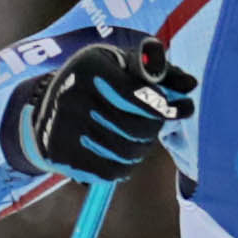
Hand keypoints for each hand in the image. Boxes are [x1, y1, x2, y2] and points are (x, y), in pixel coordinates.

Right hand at [4, 38, 195, 184]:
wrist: (46, 106)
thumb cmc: (98, 81)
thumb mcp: (122, 64)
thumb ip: (159, 71)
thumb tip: (191, 84)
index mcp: (89, 67)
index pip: (138, 95)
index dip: (162, 106)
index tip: (175, 109)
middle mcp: (71, 94)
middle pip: (135, 128)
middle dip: (154, 129)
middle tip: (155, 126)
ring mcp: (62, 127)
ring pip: (126, 153)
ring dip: (141, 150)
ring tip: (139, 140)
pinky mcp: (58, 155)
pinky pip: (110, 172)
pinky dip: (124, 168)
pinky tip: (121, 156)